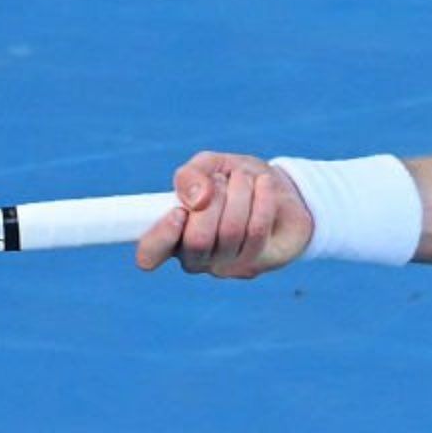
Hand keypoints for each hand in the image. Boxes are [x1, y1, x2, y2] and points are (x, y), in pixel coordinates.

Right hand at [135, 152, 315, 277]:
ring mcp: (227, 265)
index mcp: (173, 236)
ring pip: (229, 233)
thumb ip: (191, 175)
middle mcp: (196, 258)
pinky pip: (255, 231)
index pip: (150, 254)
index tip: (177, 211)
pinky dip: (261, 200)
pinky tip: (264, 184)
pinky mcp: (258, 262)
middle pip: (196, 240)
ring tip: (244, 178)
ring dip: (239, 194)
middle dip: (213, 200)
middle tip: (222, 181)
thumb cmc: (236, 181)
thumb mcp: (210, 166)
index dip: (160, 236)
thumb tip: (195, 199)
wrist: (282, 190)